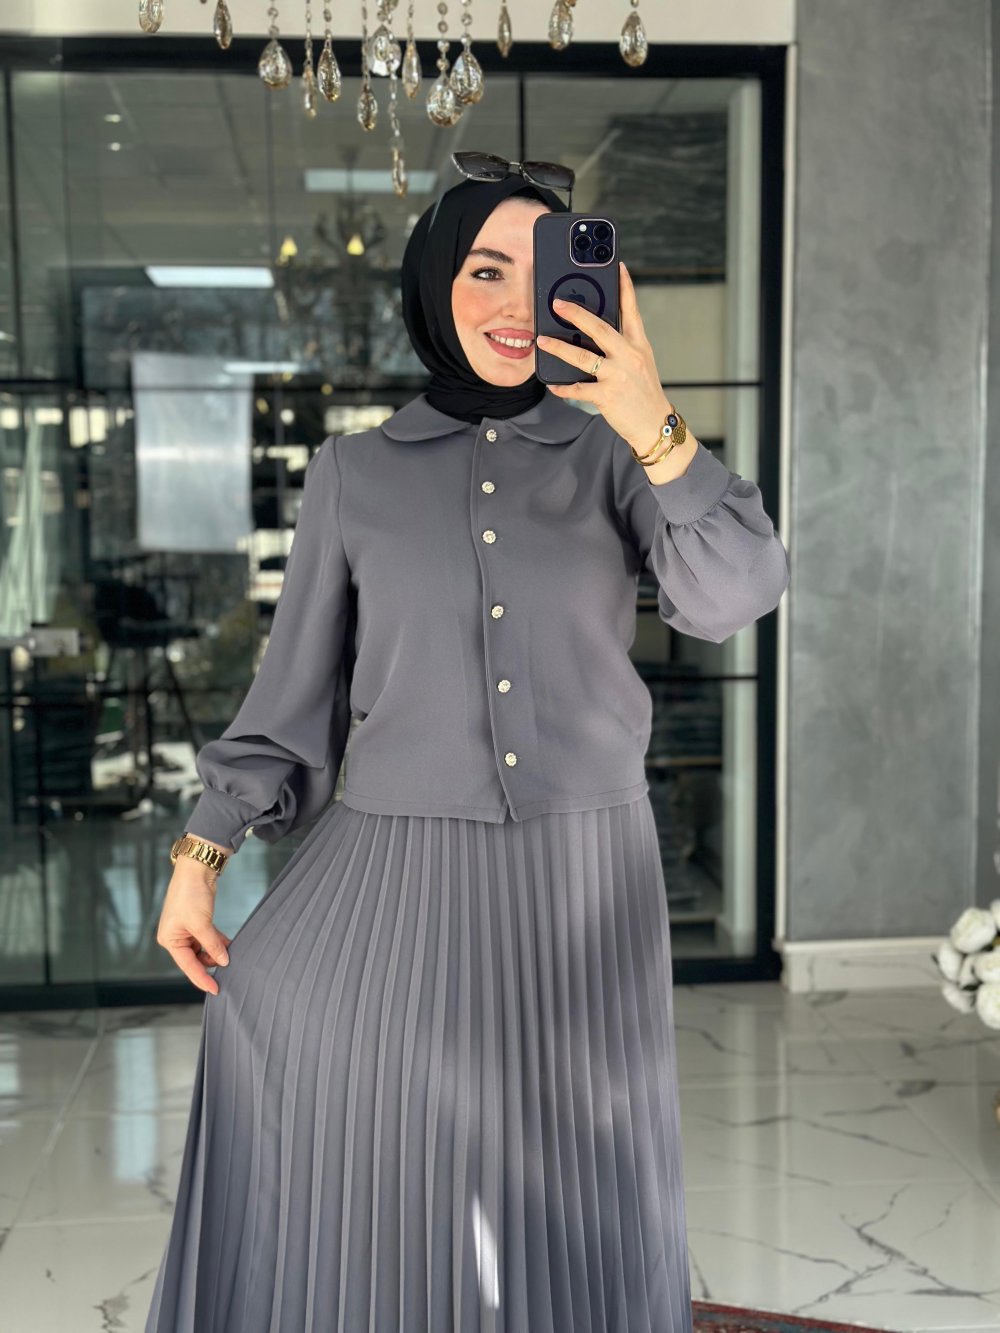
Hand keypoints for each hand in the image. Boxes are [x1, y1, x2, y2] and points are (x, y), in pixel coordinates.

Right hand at [156, 862, 232, 995]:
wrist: (197, 870)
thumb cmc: (191, 895)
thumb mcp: (202, 924)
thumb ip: (212, 945)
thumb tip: (223, 961)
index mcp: (169, 939)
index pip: (188, 966)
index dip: (202, 979)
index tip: (215, 989)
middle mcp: (175, 936)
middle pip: (195, 959)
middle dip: (210, 964)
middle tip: (228, 972)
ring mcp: (186, 929)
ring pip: (203, 949)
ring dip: (216, 952)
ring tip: (230, 956)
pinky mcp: (197, 922)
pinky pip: (208, 938)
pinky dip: (217, 942)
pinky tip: (229, 946)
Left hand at [536, 261, 670, 450]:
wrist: (654, 424)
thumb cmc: (644, 392)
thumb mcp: (640, 362)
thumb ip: (622, 345)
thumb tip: (594, 331)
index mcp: (638, 344)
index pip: (632, 310)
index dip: (625, 287)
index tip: (617, 267)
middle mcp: (629, 356)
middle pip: (600, 328)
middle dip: (577, 314)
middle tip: (557, 304)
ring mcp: (618, 375)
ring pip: (583, 357)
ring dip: (559, 348)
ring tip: (543, 341)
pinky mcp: (607, 396)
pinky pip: (579, 389)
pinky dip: (563, 388)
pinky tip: (553, 385)